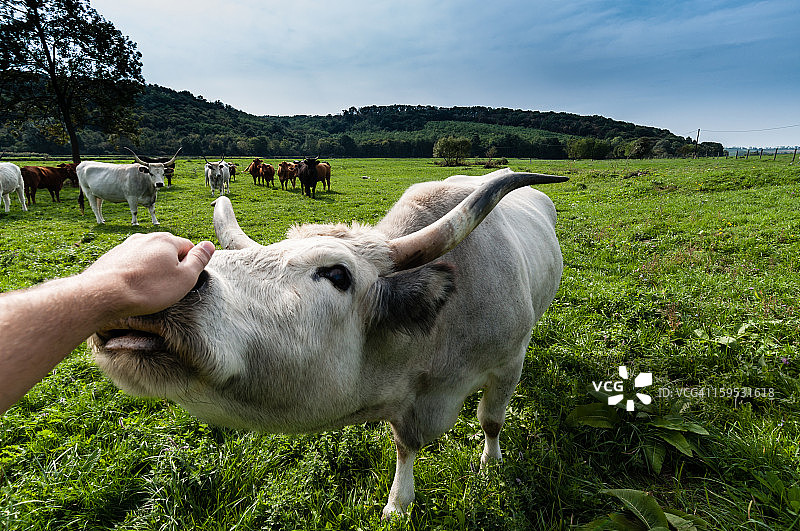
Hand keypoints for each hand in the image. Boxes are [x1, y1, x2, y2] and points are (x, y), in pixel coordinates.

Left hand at [81, 232, 214, 318]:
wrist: (103, 294)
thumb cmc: (147, 289)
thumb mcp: (184, 278)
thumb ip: (199, 260)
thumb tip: (209, 245)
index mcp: (166, 240)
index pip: (188, 247)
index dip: (190, 265)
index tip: (184, 281)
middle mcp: (145, 238)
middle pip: (167, 251)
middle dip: (170, 266)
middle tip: (167, 288)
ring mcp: (126, 246)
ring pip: (147, 257)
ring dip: (151, 270)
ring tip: (147, 290)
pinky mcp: (111, 257)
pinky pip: (130, 264)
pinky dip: (134, 274)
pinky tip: (132, 289)